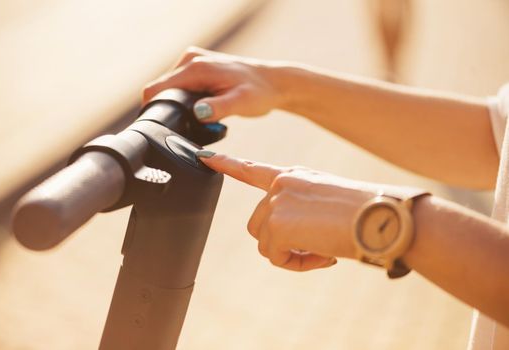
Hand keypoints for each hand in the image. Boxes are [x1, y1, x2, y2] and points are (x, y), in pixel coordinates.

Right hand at [143, 47, 285, 121]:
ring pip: (171, 91)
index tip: (161, 128)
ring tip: (201, 119)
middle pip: (162, 91)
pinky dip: (186, 101)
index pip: (156, 88)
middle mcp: (190, 60)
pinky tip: (202, 110)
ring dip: (179, 106)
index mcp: (196, 67)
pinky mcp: (196, 68)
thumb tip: (198, 113)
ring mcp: (192, 62)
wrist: (273, 83)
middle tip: (192, 127)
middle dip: (170, 110)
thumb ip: (219, 108)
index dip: (153, 109)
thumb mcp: (242, 103)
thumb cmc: (259, 92)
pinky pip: (180, 88)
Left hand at [198, 152, 381, 271]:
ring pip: (266, 243)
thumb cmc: (367, 211)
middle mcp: (281, 185)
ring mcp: (277, 201)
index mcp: (294, 176)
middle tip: (317, 248)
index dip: (227, 165)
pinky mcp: (278, 223)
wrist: (383, 216)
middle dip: (284, 242)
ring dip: (291, 254)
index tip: (205, 158)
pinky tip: (322, 255)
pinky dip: (297, 263)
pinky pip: (275, 256)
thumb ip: (303, 212)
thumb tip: (292, 239)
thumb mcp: (329, 202)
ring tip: (322, 250)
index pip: (253, 170)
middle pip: (260, 224)